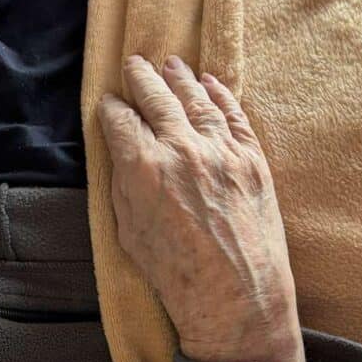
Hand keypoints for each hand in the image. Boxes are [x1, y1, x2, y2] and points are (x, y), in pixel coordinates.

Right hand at [97, 55, 304, 361]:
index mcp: (143, 168)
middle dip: (141, 77)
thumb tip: (122, 154)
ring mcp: (220, 150)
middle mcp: (181, 149)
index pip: (119, 118)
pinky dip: (219, 94)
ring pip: (194, 98)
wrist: (237, 297)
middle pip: (155, 96)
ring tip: (170, 64)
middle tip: (134, 64)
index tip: (109, 104)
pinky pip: (232, 114)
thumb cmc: (176, 275)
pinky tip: (209, 83)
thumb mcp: (129, 232)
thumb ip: (123, 185)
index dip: (111, 108)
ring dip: (179, 78)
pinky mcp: (251, 158)